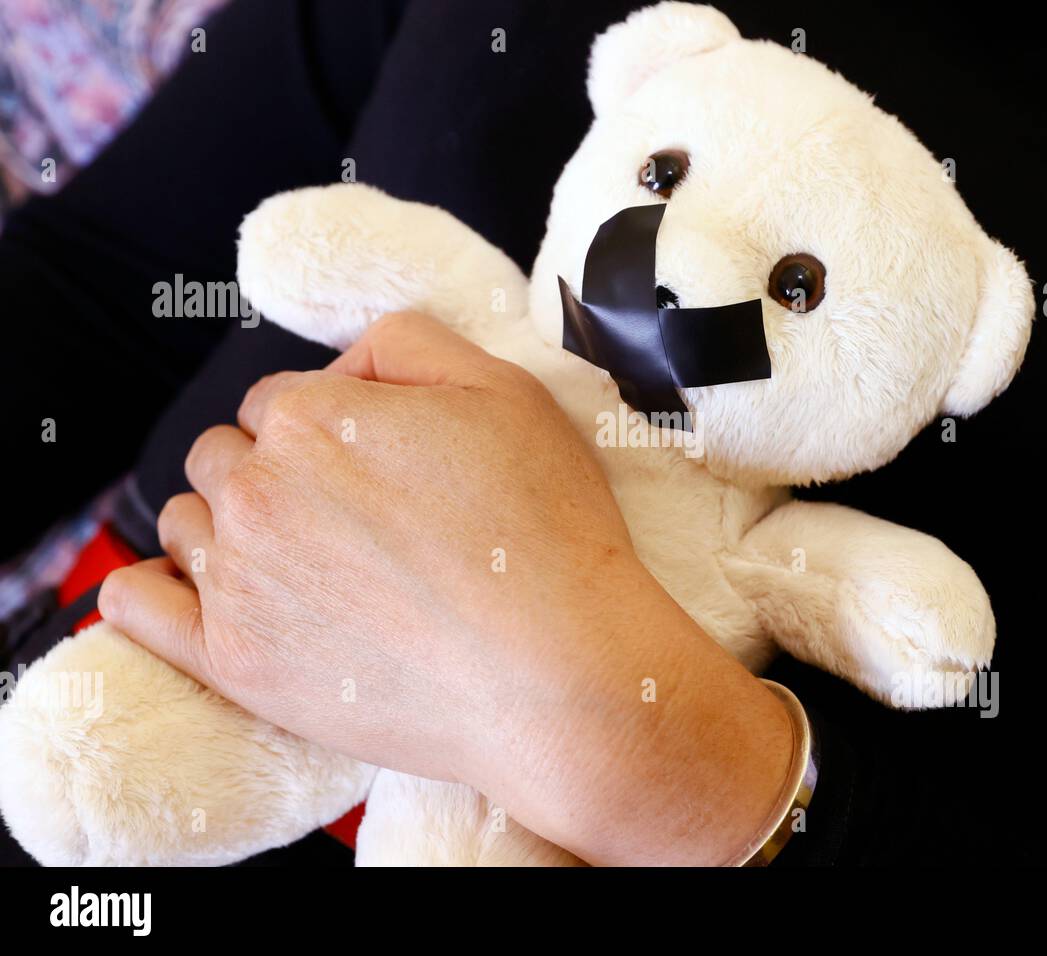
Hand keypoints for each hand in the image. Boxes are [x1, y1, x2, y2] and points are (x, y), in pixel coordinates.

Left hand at [100, 312, 792, 864]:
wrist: (562, 678)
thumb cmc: (546, 536)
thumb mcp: (506, 390)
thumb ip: (407, 343)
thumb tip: (345, 359)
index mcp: (311, 416)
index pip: (278, 400)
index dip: (329, 425)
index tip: (374, 464)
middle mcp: (256, 491)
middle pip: (225, 457)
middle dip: (273, 471)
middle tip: (348, 515)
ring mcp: (238, 582)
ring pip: (188, 525)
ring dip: (227, 527)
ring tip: (302, 563)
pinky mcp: (234, 664)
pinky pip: (138, 608)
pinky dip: (149, 591)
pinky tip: (182, 590)